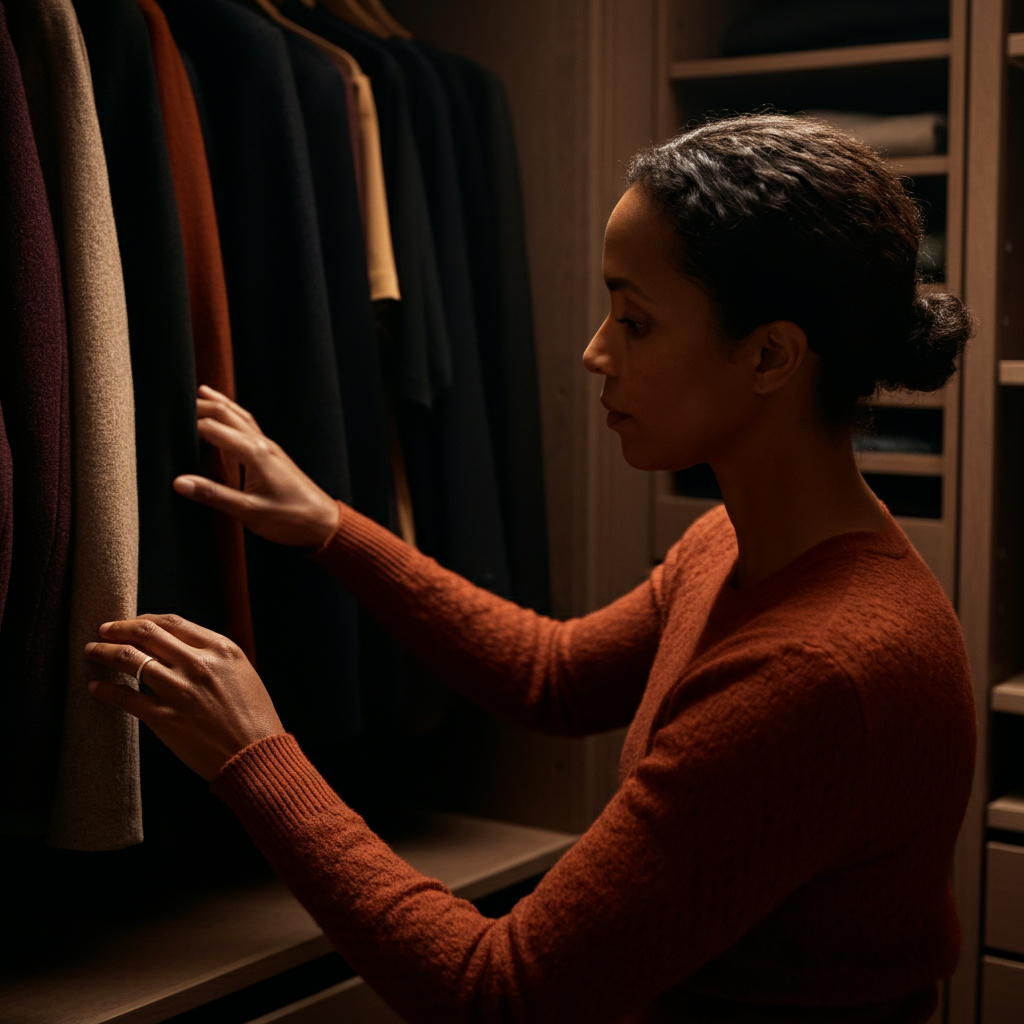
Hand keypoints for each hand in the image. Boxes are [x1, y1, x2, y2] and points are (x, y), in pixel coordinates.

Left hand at [85, 614, 284, 780]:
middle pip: (146, 633)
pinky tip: (96, 687)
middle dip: (118, 628)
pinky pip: (125, 698)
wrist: (255, 754)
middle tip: (103, 630)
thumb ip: (213, 656)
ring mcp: (179, 691)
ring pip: (130, 659)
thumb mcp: (241, 672)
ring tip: (92, 651)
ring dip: (104, 652)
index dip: (144, 619)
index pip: (172, 622)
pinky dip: (105, 690)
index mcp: (220, 649)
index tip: (130, 623)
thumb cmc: (253, 716)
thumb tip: (179, 647)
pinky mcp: (165, 718)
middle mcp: (198, 664)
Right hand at [173, 385, 340, 547]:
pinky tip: (230, 420)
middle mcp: (262, 444)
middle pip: (227, 414)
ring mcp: (269, 448)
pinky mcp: (273, 456)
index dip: (187, 424)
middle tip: (175, 399)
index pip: (212, 429)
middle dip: (201, 405)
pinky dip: (234, 417)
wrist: (323, 523)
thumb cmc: (290, 518)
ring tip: (202, 393)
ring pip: (240, 417)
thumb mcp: (249, 511)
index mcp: (254, 452)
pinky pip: (249, 427)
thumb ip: (214, 495)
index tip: (164, 422)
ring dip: (220, 405)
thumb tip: (179, 482)